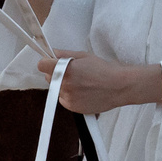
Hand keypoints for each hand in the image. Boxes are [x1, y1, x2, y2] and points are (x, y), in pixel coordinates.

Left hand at [38, 51, 161, 114]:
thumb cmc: (104, 70)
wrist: (119, 87)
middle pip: (49, 78)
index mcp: (65, 70)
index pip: (42, 65)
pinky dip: (69, 96)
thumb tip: (52, 52)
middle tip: (73, 72)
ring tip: (81, 83)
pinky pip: (63, 100)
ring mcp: (68, 98)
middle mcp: (64, 85)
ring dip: (63, 86)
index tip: (51, 63)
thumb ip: (65, 54)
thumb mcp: (84, 56)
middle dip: (57, 74)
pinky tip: (83, 91)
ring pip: (56, 90)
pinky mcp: (73, 108)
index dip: (47, 63)